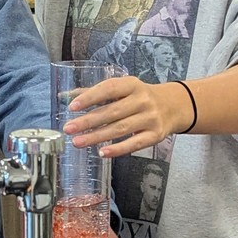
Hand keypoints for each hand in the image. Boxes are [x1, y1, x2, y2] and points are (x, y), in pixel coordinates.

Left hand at [63, 76, 193, 157]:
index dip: (90, 97)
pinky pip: (135, 143)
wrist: (173, 106)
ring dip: (97, 136)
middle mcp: (142, 100)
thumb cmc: (138, 97)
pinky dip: (118, 149)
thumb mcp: (121, 89)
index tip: (72, 106)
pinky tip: (102, 152)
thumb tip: (64, 97)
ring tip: (77, 142)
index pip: (109, 89)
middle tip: (68, 129)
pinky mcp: (155, 135)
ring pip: (120, 128)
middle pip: (112, 112)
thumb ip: (93, 92)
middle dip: (88, 121)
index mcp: (131, 85)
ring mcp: (150, 118)